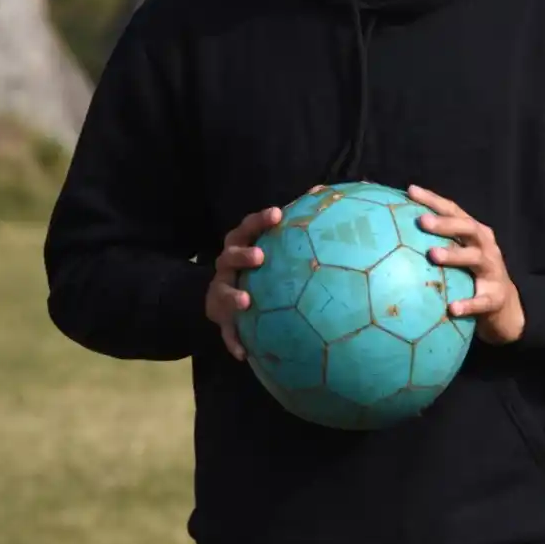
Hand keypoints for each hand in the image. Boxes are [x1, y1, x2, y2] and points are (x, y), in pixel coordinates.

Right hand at [205, 206, 281, 359]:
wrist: (224, 294)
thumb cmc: (260, 263)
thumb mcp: (271, 242)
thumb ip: (295, 222)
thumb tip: (324, 191)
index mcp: (242, 243)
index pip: (248, 226)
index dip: (261, 219)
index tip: (277, 214)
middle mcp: (227, 264)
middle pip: (229, 255)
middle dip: (242, 254)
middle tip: (259, 256)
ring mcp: (220, 290)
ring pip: (221, 292)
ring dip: (232, 296)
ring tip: (246, 301)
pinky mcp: (220, 317)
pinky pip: (225, 331)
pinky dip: (232, 340)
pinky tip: (243, 353)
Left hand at [408, 185, 524, 345]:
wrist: (503, 306)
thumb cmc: (471, 273)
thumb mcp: (458, 253)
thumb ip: (434, 241)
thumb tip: (392, 230)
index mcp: (474, 232)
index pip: (453, 210)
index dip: (433, 199)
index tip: (411, 191)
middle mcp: (485, 246)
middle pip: (467, 228)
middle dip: (445, 223)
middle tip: (422, 221)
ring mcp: (493, 271)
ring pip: (475, 258)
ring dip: (454, 255)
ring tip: (433, 255)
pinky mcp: (495, 297)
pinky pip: (481, 301)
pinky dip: (468, 304)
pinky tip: (452, 308)